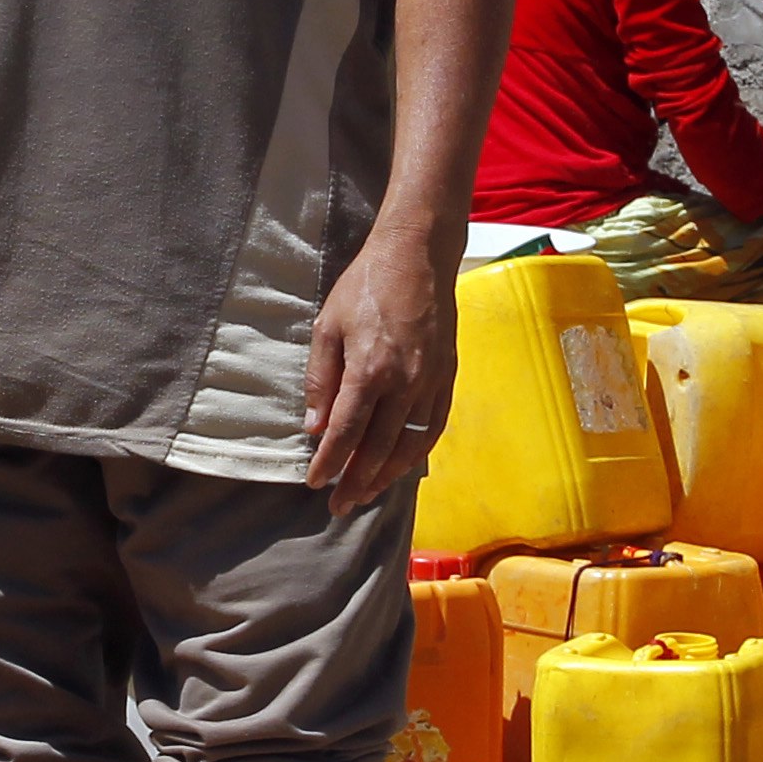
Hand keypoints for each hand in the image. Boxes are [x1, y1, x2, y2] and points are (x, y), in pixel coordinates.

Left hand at [302, 236, 453, 514]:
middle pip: (378, 448)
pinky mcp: (448, 377)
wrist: (418, 256)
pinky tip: (402, 466)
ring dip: (387, 476)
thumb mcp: (328, 326)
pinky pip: (434, 426)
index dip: (329, 462)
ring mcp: (431, 382)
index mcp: (369, 369)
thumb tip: (315, 428)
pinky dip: (417, 453)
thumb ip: (321, 380)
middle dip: (356, 481)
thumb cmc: (364, 286)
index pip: (345, 432)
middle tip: (338, 506)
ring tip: (367, 493)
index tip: (314, 482)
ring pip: (410, 445)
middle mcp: (404, 383)